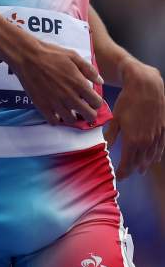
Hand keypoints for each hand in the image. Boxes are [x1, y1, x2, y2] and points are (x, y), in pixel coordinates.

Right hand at [10, 38, 103, 124]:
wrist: (27, 56)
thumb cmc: (50, 54)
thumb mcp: (74, 56)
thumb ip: (89, 70)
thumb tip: (100, 82)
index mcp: (79, 84)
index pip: (97, 103)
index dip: (96, 102)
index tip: (91, 99)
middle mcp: (69, 96)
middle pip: (88, 115)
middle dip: (89, 113)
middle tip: (84, 108)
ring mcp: (55, 103)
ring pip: (72, 120)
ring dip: (73, 116)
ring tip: (70, 110)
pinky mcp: (42, 106)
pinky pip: (53, 121)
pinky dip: (57, 119)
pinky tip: (56, 112)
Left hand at [105, 59, 164, 178]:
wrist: (147, 88)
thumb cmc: (128, 101)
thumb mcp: (115, 118)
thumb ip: (111, 135)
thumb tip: (106, 148)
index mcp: (133, 140)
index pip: (128, 162)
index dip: (123, 171)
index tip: (118, 177)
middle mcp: (147, 142)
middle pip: (140, 162)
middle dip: (132, 169)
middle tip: (126, 174)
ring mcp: (157, 136)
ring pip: (152, 156)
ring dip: (145, 164)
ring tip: (140, 170)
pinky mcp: (163, 130)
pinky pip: (161, 148)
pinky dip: (157, 155)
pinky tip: (155, 158)